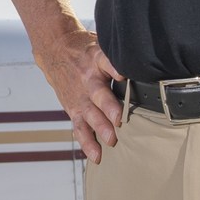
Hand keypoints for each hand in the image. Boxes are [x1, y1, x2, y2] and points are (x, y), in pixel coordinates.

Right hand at [28, 25, 126, 161]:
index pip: (106, 62)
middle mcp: (87, 79)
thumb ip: (118, 57)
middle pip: (98, 94)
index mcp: (95, 59)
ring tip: (111, 141)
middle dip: (108, 109)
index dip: (114, 68)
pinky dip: (87, 142)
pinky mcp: (73, 108)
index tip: (123, 76)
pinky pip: (79, 127)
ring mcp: (79, 96)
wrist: (55, 50)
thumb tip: (144, 63)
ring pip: (88, 114)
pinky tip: (97, 155)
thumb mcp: (100, 44)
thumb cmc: (84, 50)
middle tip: (119, 122)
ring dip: (99, 129)